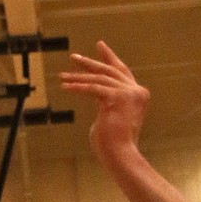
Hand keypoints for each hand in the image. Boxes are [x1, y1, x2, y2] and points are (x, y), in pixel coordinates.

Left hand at [59, 42, 149, 165]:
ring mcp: (129, 93)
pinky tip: (65, 86)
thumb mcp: (110, 118)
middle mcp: (136, 91)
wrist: (120, 155)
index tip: (100, 45)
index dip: (110, 58)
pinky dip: (78, 87)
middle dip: (90, 63)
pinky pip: (93, 88)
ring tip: (62, 77)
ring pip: (99, 79)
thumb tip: (96, 98)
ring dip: (78, 77)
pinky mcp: (118, 97)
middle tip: (74, 57)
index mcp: (138, 95)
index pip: (122, 72)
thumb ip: (106, 104)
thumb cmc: (113, 145)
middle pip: (110, 71)